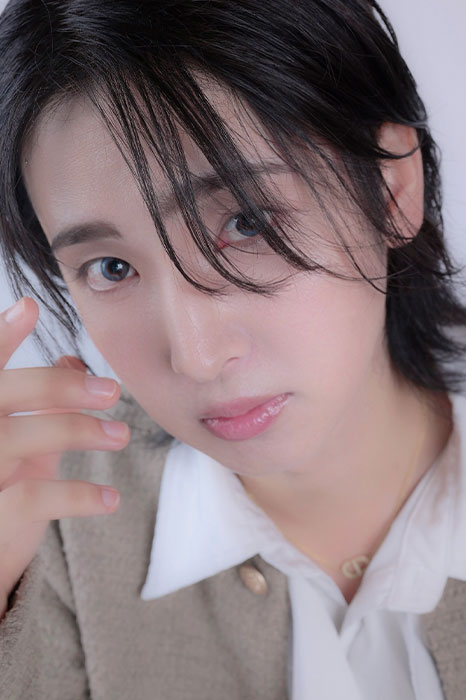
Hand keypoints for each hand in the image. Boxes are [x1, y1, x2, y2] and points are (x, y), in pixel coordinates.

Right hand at [0, 297, 129, 617]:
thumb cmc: (5, 492)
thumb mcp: (23, 445)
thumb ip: (41, 405)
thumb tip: (71, 359)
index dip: (0, 336)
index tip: (29, 305)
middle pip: (1, 394)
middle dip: (56, 385)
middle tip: (112, 390)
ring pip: (15, 439)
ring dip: (76, 430)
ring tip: (121, 435)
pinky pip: (32, 498)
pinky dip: (78, 494)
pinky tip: (111, 498)